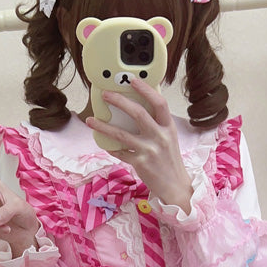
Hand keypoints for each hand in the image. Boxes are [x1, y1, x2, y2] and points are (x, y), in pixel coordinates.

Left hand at [86, 78, 192, 213]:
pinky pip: (120, 152)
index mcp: (168, 127)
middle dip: (119, 101)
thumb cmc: (170, 161)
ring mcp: (149, 150)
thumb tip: (137, 108)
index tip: (132, 80)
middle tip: (105, 95)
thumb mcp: (169, 138)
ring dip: (104, 126)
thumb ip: (156, 124)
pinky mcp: (140, 163)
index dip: (145, 90)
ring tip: (91, 120)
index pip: (159, 103)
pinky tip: (103, 143)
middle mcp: (160, 137)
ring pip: (122, 134)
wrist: (175, 186)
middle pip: (138, 113)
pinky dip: (111, 147)